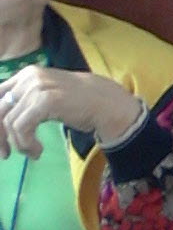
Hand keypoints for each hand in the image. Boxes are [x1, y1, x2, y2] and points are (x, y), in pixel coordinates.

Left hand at [0, 67, 143, 158]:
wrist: (105, 103)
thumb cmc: (77, 103)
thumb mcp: (45, 97)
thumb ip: (24, 103)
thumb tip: (1, 126)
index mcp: (26, 74)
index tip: (2, 142)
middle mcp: (28, 77)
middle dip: (0, 137)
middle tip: (5, 155)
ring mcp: (37, 87)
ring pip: (9, 122)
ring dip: (19, 144)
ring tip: (33, 151)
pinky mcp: (45, 100)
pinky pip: (21, 127)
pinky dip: (26, 144)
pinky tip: (38, 150)